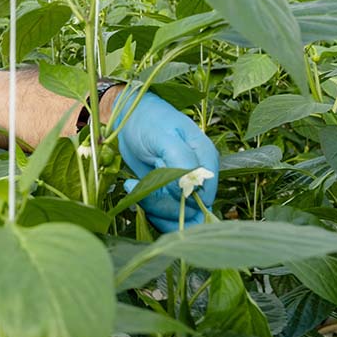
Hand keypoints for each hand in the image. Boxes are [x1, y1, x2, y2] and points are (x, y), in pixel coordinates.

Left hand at [113, 90, 218, 232]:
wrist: (130, 118)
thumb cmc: (148, 121)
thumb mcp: (163, 136)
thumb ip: (179, 161)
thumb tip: (187, 192)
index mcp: (206, 159)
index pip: (203, 196)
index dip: (178, 198)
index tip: (153, 181)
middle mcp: (200, 177)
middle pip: (190, 212)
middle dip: (161, 205)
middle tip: (137, 186)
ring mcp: (186, 187)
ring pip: (177, 218)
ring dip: (151, 207)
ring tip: (132, 185)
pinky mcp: (171, 194)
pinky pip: (166, 216)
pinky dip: (148, 209)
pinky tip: (133, 188)